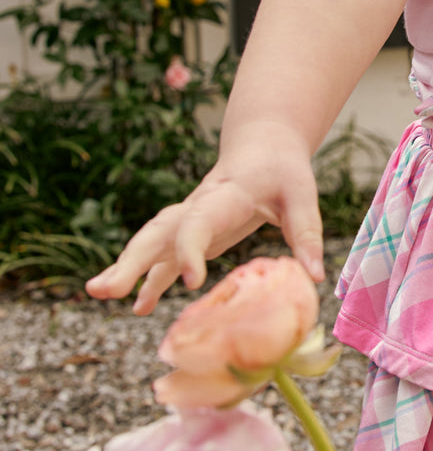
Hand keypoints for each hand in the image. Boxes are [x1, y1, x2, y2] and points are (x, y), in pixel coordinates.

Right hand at [85, 135, 323, 313]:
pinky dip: (150, 279)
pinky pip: (164, 255)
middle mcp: (198, 205)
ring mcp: (190, 218)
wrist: (263, 144)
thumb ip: (306, 233)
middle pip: (158, 230)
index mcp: (225, 194)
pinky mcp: (192, 231)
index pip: (198, 220)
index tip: (190, 281)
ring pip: (151, 240)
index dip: (189, 249)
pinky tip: (139, 307)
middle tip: (103, 290)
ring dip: (125, 267)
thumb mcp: (301, 194)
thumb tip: (314, 278)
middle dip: (130, 260)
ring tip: (99, 294)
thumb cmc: (283, 169)